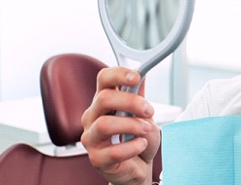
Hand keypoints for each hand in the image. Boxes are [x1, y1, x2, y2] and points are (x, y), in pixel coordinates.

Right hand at [81, 67, 159, 184]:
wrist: (138, 166)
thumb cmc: (137, 138)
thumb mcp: (143, 114)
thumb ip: (140, 96)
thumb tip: (142, 74)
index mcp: (104, 101)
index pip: (104, 79)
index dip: (119, 74)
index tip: (137, 76)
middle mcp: (93, 117)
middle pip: (104, 98)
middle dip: (131, 102)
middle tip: (148, 110)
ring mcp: (92, 138)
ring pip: (105, 125)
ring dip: (131, 125)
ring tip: (145, 130)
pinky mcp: (97, 159)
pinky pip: (113, 152)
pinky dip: (133, 147)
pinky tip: (141, 145)